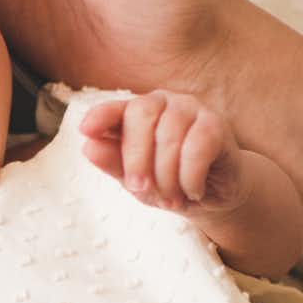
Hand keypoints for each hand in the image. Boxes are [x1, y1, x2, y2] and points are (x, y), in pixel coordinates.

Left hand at [78, 91, 249, 210]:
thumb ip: (114, 164)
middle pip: (141, 114)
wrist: (213, 197)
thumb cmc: (169, 183)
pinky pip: (198, 147)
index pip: (116, 108)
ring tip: (171, 200)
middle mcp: (164, 103)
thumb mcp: (137, 181)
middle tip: (138, 188)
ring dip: (166, 175)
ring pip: (170, 134)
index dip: (101, 115)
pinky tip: (193, 191)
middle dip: (135, 156)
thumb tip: (88, 147)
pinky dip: (190, 176)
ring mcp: (192, 109)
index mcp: (138, 113)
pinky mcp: (217, 125)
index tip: (85, 131)